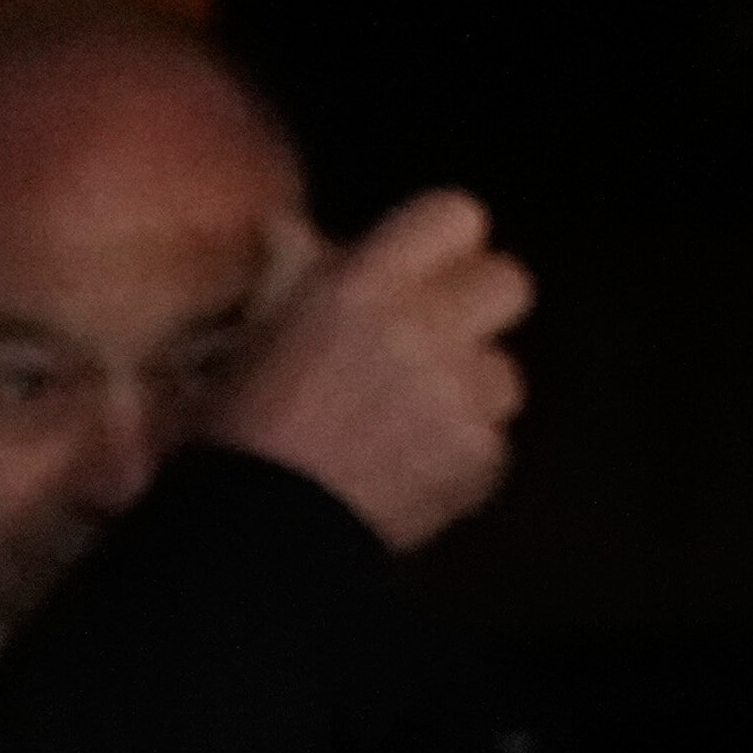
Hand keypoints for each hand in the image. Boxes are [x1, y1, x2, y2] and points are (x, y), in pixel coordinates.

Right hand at [206, 187, 528, 552]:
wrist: (260, 536)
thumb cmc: (242, 431)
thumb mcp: (258, 333)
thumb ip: (301, 276)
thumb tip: (305, 233)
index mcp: (362, 284)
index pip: (457, 216)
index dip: (445, 246)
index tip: (423, 274)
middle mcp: (423, 328)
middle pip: (510, 281)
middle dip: (478, 310)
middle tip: (436, 343)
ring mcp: (459, 395)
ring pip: (506, 371)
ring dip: (471, 393)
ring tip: (417, 424)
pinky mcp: (480, 457)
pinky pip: (494, 441)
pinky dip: (462, 457)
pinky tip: (414, 472)